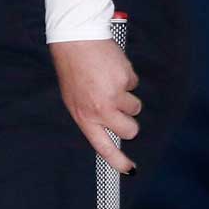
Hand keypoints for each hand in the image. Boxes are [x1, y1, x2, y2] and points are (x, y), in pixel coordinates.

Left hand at [49, 38, 141, 174]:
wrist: (76, 39)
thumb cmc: (73, 69)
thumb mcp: (74, 99)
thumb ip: (91, 116)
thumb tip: (110, 130)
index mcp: (84, 116)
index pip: (103, 146)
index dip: (118, 161)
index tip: (130, 169)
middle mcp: (100, 109)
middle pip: (130, 130)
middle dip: (129, 121)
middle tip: (119, 108)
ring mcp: (115, 95)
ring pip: (135, 107)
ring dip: (127, 96)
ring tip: (109, 81)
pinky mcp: (126, 79)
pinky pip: (134, 85)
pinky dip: (126, 78)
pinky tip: (111, 68)